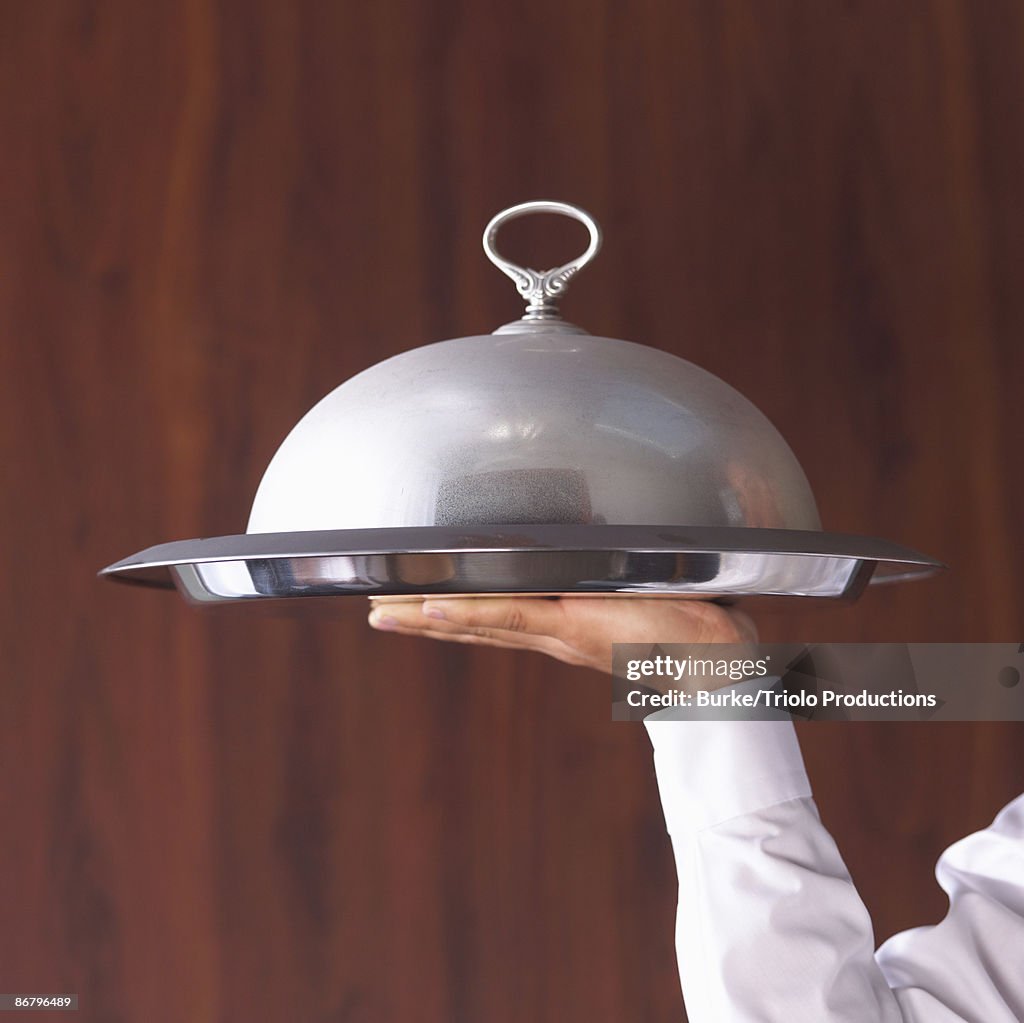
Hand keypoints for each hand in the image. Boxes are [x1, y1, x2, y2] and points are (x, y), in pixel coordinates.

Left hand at [367, 596, 756, 675]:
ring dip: (435, 622)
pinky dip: (471, 621)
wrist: (715, 676)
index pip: (502, 613)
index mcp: (574, 624)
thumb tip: (589, 569)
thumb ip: (625, 587)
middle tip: (375, 611)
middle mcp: (556, 635)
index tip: (410, 603)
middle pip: (477, 622)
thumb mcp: (663, 604)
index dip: (456, 608)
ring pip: (484, 628)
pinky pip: (507, 630)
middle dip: (423, 616)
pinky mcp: (569, 642)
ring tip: (394, 616)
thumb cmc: (697, 635)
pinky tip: (455, 616)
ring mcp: (559, 642)